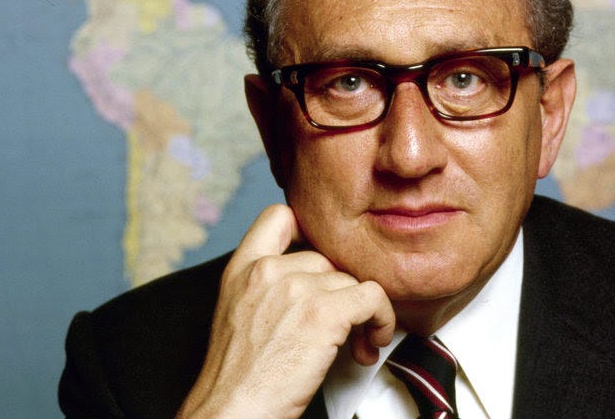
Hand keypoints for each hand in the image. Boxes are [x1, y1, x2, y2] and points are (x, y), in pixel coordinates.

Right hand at [176, 204, 395, 417]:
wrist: (231, 414)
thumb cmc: (237, 380)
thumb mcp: (238, 314)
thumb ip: (268, 287)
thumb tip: (317, 283)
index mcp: (242, 269)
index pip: (279, 215)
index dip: (309, 231)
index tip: (324, 259)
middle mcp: (269, 271)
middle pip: (328, 258)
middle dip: (342, 291)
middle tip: (345, 324)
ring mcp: (297, 288)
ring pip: (353, 281)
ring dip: (363, 313)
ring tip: (357, 343)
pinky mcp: (324, 313)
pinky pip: (374, 298)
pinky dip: (383, 319)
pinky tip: (372, 341)